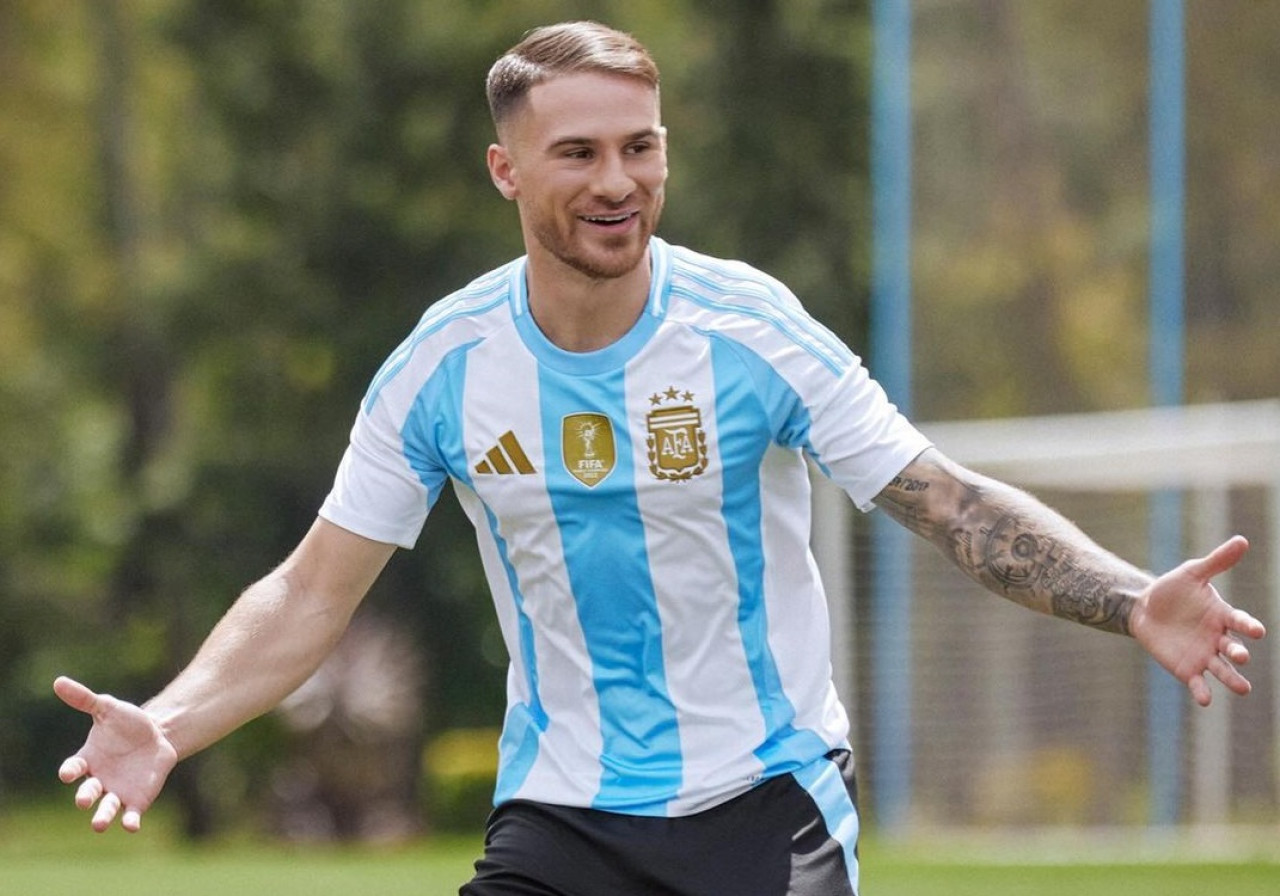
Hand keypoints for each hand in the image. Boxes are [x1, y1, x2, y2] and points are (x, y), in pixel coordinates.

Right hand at [54, 676, 178, 832]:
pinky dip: (129, 822)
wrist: (159, 735)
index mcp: (88, 760)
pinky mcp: (137, 801)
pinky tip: (131, 825)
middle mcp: (99, 780)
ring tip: (98, 824)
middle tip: (83, 800)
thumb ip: (85, 699)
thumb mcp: (108, 708)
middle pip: (87, 793)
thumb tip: (58, 681)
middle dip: (84, 797)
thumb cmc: (128, 723)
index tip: (70, 772)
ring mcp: (117, 792)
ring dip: (102, 817)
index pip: (73, 768)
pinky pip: (130, 815)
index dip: (70, 771)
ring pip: (105, 809)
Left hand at [1130, 535, 1266, 706]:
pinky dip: (1203, 692)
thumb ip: (1217, 561)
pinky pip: (1198, 683)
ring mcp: (1204, 655)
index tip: (1256, 630)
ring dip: (1233, 679)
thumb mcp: (1192, 573)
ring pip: (1223, 670)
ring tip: (1243, 688)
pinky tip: (1205, 700)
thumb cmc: (1172, 590)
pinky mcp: (1187, 669)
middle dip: (1238, 653)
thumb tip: (1242, 540)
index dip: (1248, 626)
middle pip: (1233, 648)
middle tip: (1241, 656)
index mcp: (1222, 615)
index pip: (1240, 622)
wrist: (1144, 608)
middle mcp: (1218, 638)